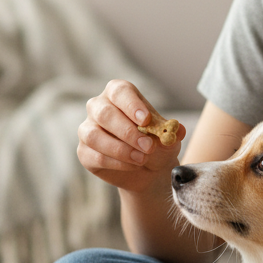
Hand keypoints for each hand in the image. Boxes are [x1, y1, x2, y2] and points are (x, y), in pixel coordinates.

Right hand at [77, 79, 184, 193]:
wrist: (148, 170)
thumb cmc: (156, 145)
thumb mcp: (168, 138)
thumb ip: (172, 132)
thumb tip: (178, 129)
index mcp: (119, 94)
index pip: (120, 92)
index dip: (131, 105)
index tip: (146, 120)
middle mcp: (99, 107)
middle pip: (104, 113)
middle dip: (128, 132)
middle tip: (148, 147)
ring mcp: (88, 129)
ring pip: (94, 136)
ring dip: (120, 149)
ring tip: (142, 159)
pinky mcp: (84, 152)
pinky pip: (95, 156)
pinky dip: (116, 163)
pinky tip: (133, 165)